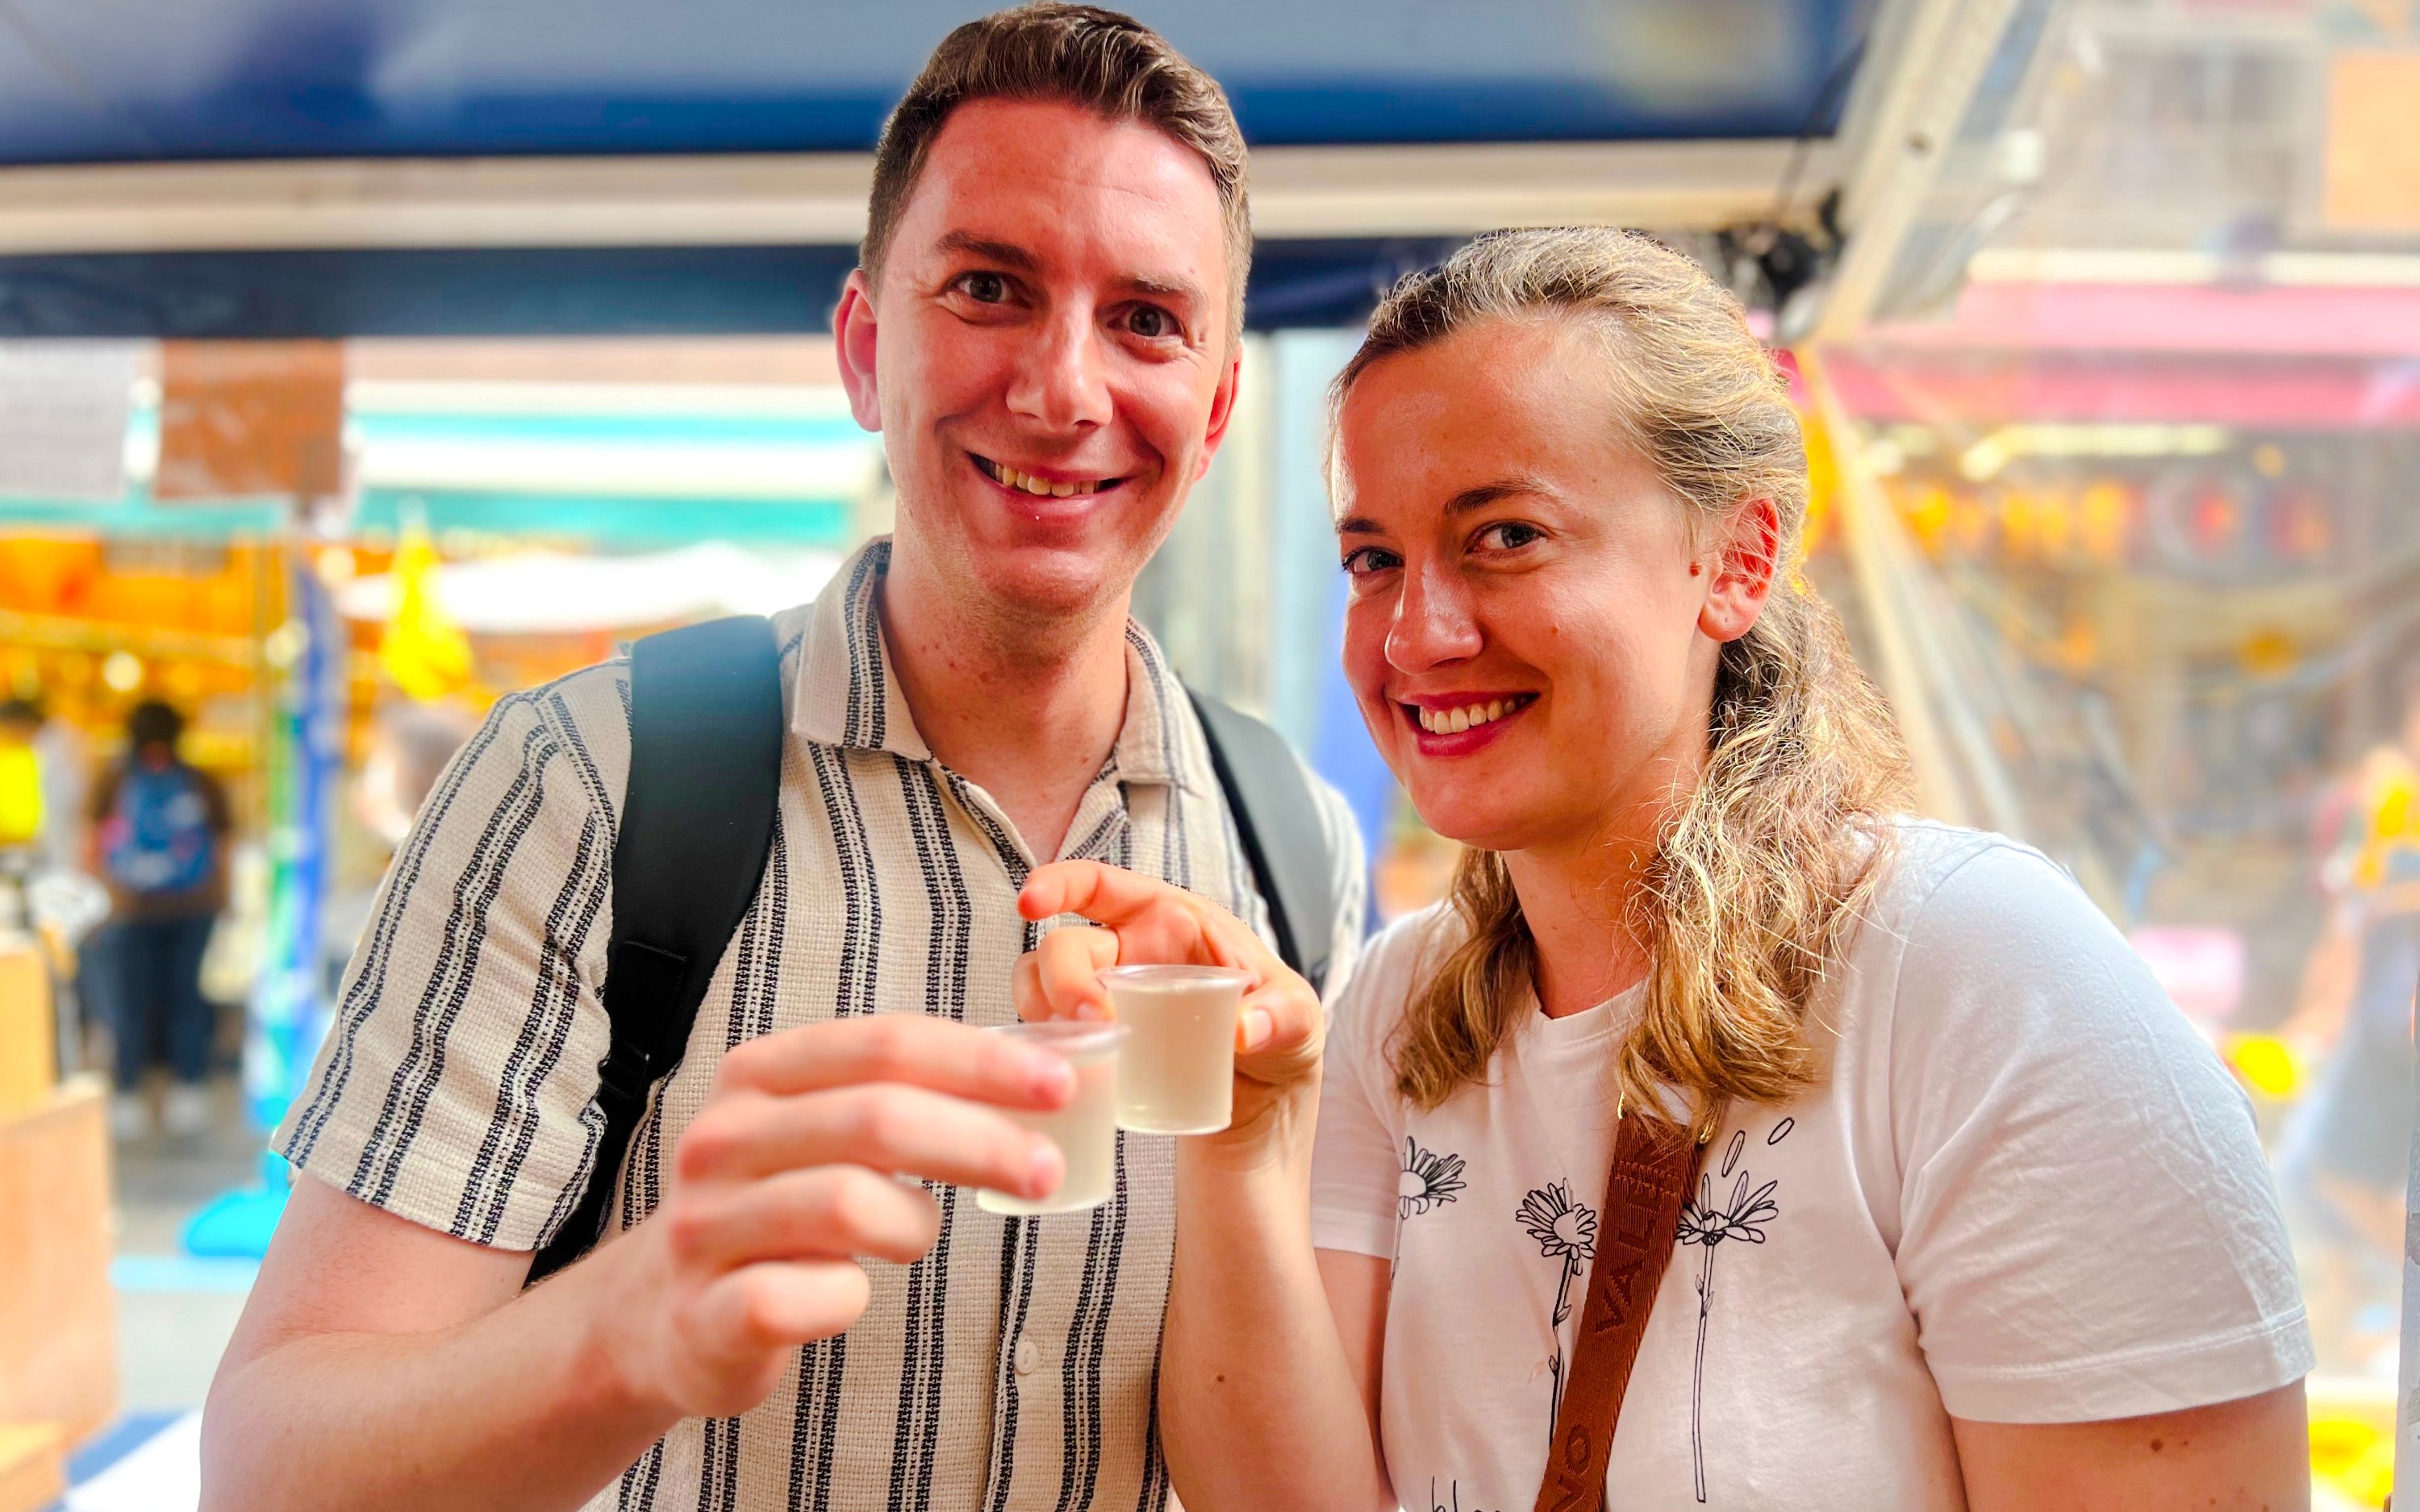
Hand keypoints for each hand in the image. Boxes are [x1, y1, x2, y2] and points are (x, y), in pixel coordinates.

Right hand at [585, 1015, 1073, 1418]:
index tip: (1058, 1085)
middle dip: (981, 1139)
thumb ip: (905, 1097)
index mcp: (760, 1074)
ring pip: (847, 1204)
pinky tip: (846, 1295)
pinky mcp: (704, 1312)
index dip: (981, 1062)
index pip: (887, 1043)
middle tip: (1046, 1168)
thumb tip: (1039, 1080)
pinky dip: (848, 1300)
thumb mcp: (822, 1133)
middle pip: (877, 1117)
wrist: (663, 1314)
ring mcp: (706, 1225)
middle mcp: (725, 1137)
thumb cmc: (776, 1211)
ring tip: (917, 1236)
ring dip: (915, 1225)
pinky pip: (806, 1298)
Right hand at [1013, 860, 1323, 1134]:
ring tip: (1076, 1046)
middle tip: (1094, 1022)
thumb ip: (1282, 1016)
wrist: (1266, 1101)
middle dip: (1064, 978)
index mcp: (1170, 921)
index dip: (1061, 883)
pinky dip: (1042, 1045)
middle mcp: (1128, 953)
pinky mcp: (1096, 1043)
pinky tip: (1064, 1069)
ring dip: (1041, 1009)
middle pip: (1065, 946)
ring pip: (1041, 985)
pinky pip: (1049, 1032)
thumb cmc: (1281, 1036)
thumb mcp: (1299, 1020)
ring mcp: (1106, 999)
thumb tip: (1246, 1030)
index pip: (1103, 886)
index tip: (1031, 901)